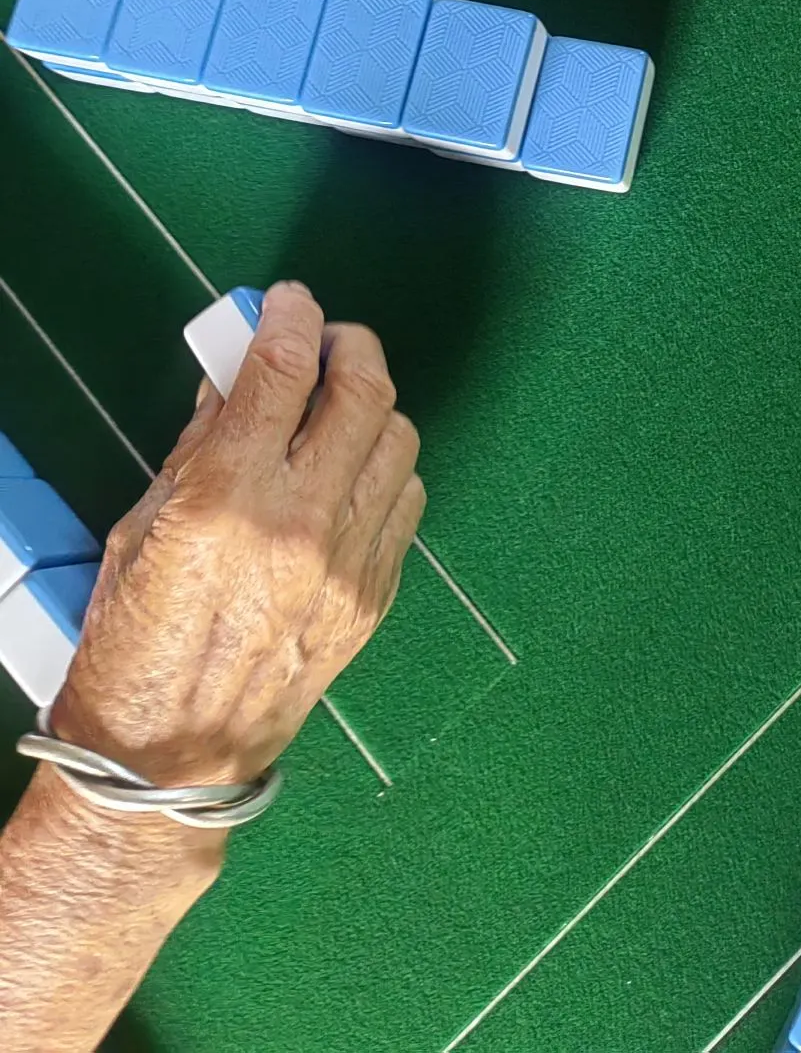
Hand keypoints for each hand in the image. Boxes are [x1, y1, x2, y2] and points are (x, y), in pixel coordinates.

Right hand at [49, 281, 424, 788]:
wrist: (169, 760)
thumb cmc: (133, 641)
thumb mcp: (143, 526)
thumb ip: (201, 443)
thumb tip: (238, 374)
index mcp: (228, 499)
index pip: (282, 370)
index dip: (290, 317)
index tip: (289, 301)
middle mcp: (301, 523)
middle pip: (363, 390)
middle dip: (347, 345)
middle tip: (325, 340)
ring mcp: (348, 561)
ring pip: (399, 438)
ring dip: (372, 405)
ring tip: (338, 405)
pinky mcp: (375, 594)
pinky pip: (406, 499)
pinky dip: (386, 467)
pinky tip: (352, 469)